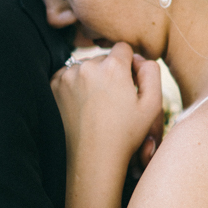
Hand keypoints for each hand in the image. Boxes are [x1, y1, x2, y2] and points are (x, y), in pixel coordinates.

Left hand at [51, 44, 162, 170]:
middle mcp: (88, 66)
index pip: (124, 48)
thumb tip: (139, 57)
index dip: (129, 66)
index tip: (128, 84)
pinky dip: (75, 84)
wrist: (93, 158)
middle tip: (113, 99)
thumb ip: (151, 71)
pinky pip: (68, 75)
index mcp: (113, 67)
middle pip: (103, 57)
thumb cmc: (126, 134)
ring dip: (92, 78)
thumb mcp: (152, 104)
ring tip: (97, 104)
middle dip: (109, 72)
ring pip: (86, 66)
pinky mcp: (54, 85)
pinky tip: (83, 105)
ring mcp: (68, 75)